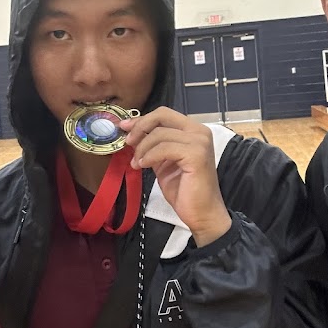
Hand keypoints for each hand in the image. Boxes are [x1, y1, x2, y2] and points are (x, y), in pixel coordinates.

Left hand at [120, 107, 231, 246]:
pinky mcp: (196, 155)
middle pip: (162, 116)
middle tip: (128, 143)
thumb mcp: (164, 162)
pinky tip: (143, 166)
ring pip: (159, 133)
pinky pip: (164, 148)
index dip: (142, 119)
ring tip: (137, 163)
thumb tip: (133, 134)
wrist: (202, 213)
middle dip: (140, 128)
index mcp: (193, 131)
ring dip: (142, 148)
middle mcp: (199, 132)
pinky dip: (149, 156)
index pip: (164, 114)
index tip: (125, 127)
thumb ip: (153, 146)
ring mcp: (199, 142)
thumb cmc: (185, 190)